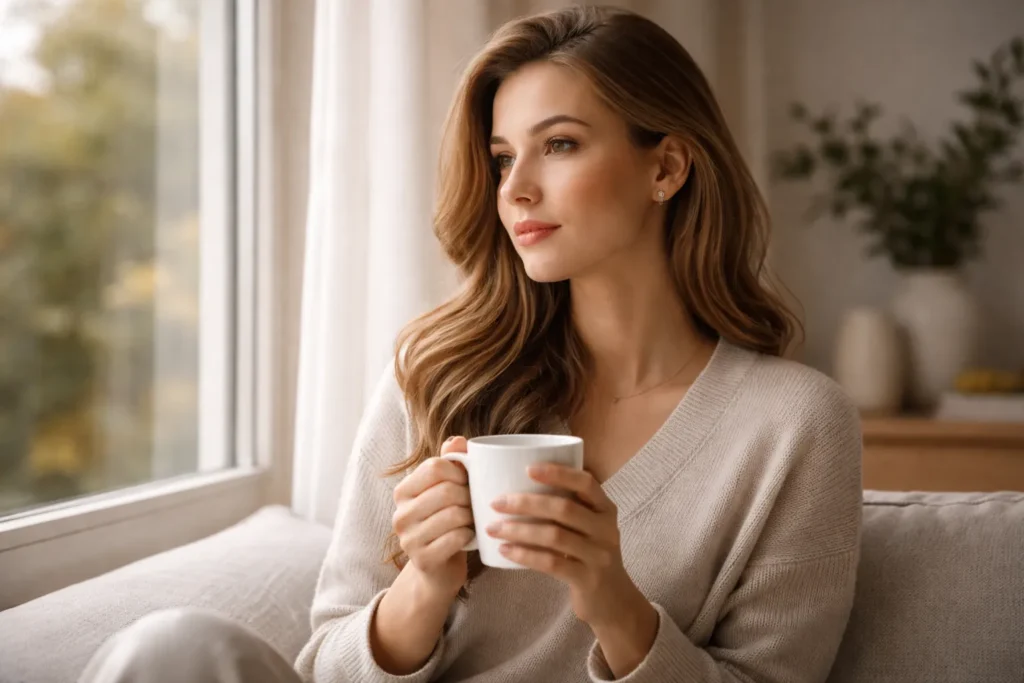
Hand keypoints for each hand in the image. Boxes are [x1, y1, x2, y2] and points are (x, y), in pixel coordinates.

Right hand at [391, 436, 473, 599]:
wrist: (439, 569)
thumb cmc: (446, 522)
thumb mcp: (446, 490)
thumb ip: (451, 462)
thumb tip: (456, 440)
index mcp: (403, 492)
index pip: (434, 467)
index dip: (459, 472)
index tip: (467, 482)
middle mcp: (400, 514)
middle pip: (446, 491)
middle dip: (468, 496)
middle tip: (474, 503)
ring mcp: (408, 539)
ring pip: (453, 515)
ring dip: (471, 517)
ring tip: (472, 519)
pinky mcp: (422, 560)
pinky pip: (455, 538)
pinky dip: (469, 535)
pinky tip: (469, 536)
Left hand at [486, 464, 649, 629]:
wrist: (613, 600)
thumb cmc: (590, 555)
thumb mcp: (589, 527)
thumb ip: (567, 509)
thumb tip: (519, 486)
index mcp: (606, 509)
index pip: (586, 483)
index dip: (558, 473)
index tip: (528, 469)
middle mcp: (606, 529)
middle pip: (564, 508)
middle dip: (526, 503)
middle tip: (496, 502)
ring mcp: (599, 555)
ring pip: (554, 536)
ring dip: (519, 530)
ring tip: (493, 528)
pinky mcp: (587, 579)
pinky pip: (551, 563)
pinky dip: (525, 555)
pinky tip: (505, 551)